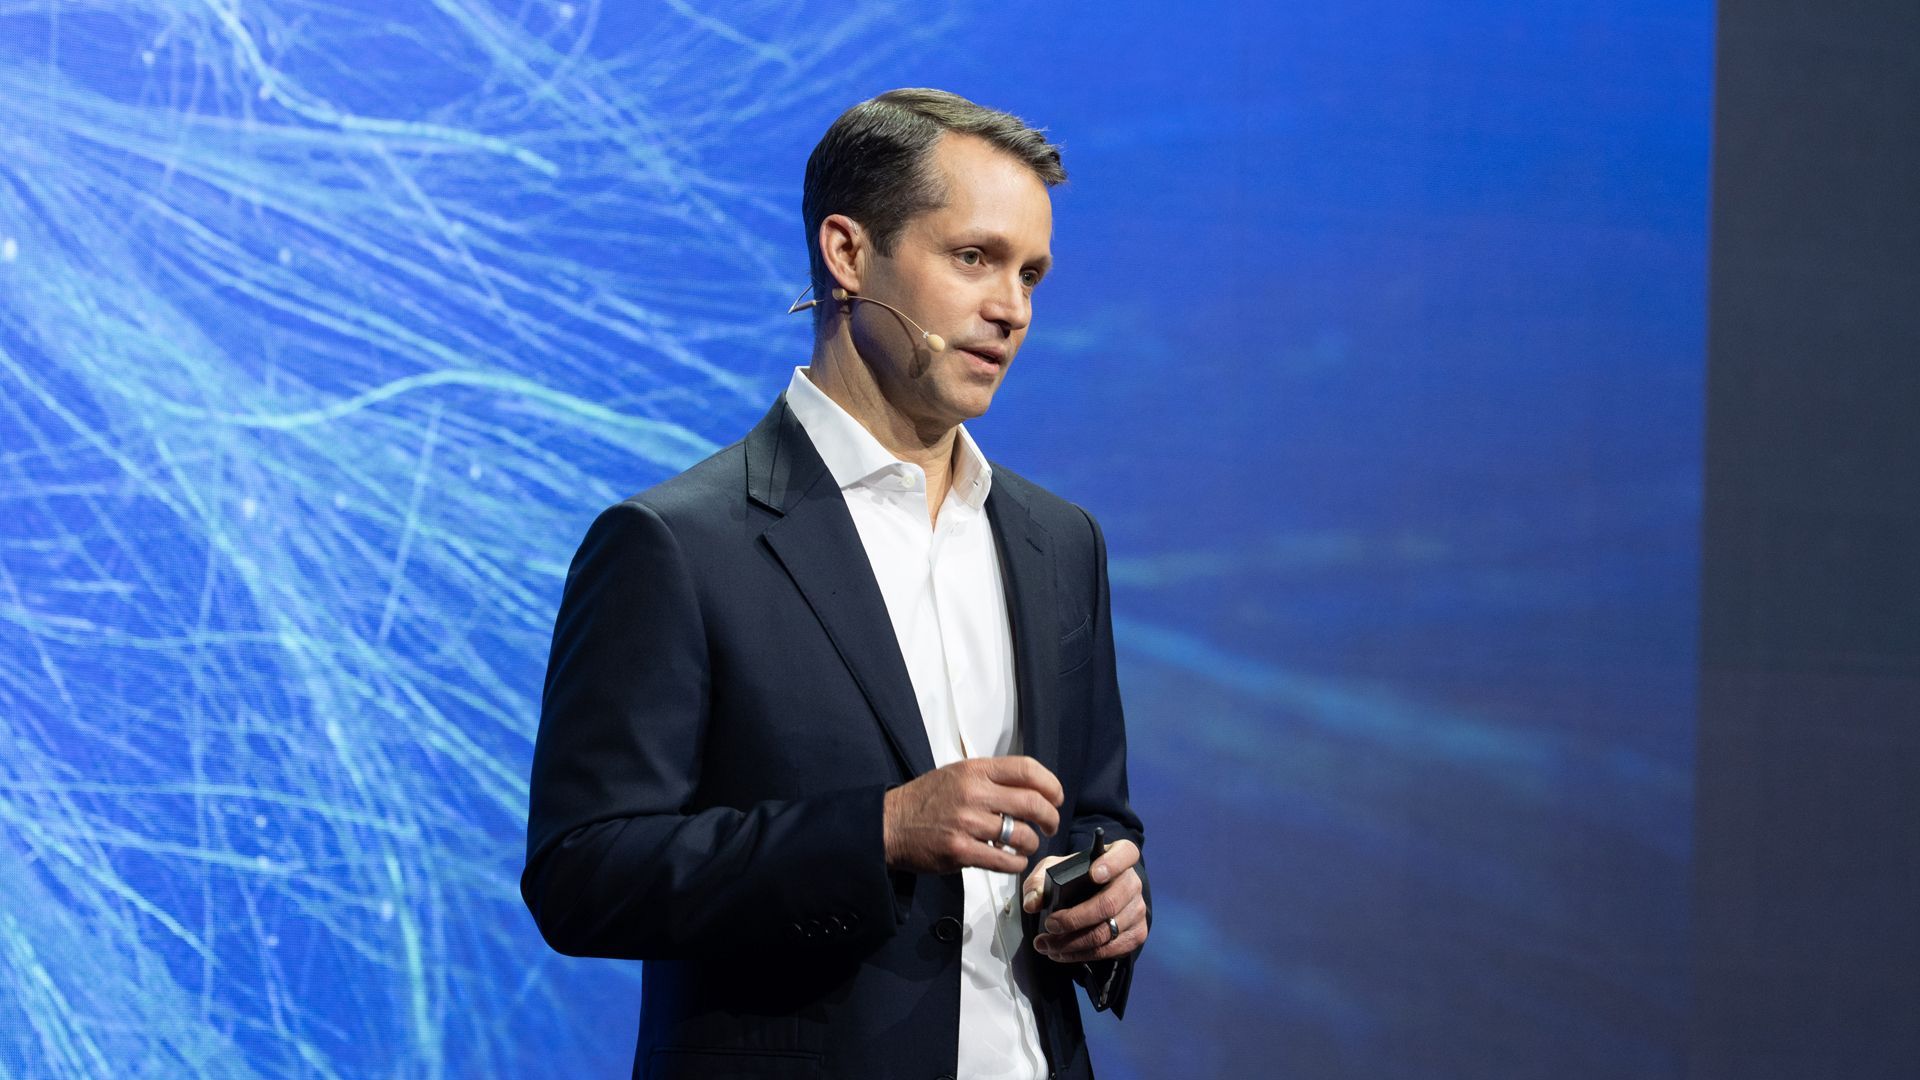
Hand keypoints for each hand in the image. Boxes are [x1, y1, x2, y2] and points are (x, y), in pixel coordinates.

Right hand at [883, 756, 1063, 874]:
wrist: (890, 824)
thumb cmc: (926, 800)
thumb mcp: (958, 774)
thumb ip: (992, 778)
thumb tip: (1032, 790)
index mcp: (975, 770)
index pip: (1027, 769)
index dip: (1051, 785)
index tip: (1056, 798)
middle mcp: (973, 794)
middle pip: (1033, 803)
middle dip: (1050, 818)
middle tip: (1050, 826)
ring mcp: (967, 824)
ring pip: (1023, 836)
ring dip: (1031, 844)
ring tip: (1025, 846)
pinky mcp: (960, 852)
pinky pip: (1005, 861)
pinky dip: (1016, 864)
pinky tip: (1011, 860)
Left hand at [1022, 839, 1146, 963]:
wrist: (1093, 895)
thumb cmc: (1074, 877)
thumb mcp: (1053, 869)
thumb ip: (1039, 882)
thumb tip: (1032, 903)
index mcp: (1119, 856)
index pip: (1125, 854)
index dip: (1111, 864)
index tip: (1093, 874)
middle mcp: (1133, 882)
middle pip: (1109, 904)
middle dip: (1074, 919)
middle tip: (1049, 925)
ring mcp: (1138, 909)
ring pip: (1106, 932)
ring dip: (1072, 943)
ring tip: (1046, 945)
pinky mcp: (1137, 933)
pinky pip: (1110, 950)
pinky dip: (1082, 954)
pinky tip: (1061, 953)